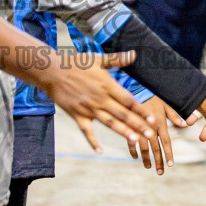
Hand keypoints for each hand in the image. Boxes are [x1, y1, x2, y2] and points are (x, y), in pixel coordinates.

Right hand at [38, 50, 152, 153]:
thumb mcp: (98, 59)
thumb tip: (134, 54)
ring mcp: (88, 109)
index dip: (141, 109)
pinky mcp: (77, 115)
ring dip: (122, 132)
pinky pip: (86, 131)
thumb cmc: (76, 63)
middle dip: (137, 125)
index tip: (152, 118)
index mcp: (107, 85)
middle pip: (122, 114)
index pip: (128, 100)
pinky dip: (92, 141)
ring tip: (134, 141)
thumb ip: (117, 59)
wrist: (52, 71)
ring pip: (109, 123)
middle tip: (150, 135)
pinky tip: (100, 150)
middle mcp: (100, 99)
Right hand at [126, 96, 185, 173]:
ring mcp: (140, 129)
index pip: (166, 142)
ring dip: (146, 158)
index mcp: (160, 124)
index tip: (171, 165)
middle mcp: (150, 128)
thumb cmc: (154, 95)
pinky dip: (133, 150)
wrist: (137, 88)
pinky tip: (135, 156)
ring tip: (148, 167)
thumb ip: (175, 115)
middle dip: (158, 161)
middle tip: (160, 172)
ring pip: (143, 148)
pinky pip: (131, 141)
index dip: (168, 154)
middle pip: (155, 148)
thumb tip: (185, 124)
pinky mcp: (131, 127)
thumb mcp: (167, 104)